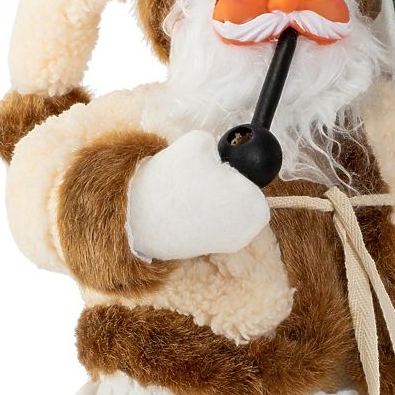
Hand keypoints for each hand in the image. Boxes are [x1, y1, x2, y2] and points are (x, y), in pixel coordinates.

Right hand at [126, 130, 270, 260]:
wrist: (138, 220)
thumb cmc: (173, 183)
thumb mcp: (199, 142)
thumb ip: (217, 145)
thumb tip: (215, 153)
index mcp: (256, 207)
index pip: (253, 180)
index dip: (233, 171)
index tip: (214, 170)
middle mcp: (249, 232)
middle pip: (241, 197)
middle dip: (225, 187)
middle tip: (200, 180)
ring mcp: (229, 246)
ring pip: (226, 211)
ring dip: (212, 201)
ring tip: (188, 194)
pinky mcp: (208, 252)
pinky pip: (212, 224)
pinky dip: (201, 216)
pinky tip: (183, 209)